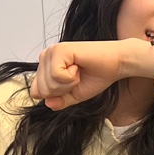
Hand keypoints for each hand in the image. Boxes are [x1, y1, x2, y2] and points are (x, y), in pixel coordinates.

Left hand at [31, 39, 151, 109]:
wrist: (117, 63)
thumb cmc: (98, 75)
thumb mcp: (75, 94)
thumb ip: (60, 100)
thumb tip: (48, 103)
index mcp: (46, 65)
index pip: (36, 92)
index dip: (57, 95)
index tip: (73, 83)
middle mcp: (46, 56)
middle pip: (41, 90)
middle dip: (63, 90)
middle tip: (78, 77)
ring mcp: (51, 52)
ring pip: (48, 84)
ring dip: (68, 84)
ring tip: (79, 71)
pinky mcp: (59, 50)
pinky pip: (56, 76)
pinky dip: (71, 78)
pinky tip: (79, 67)